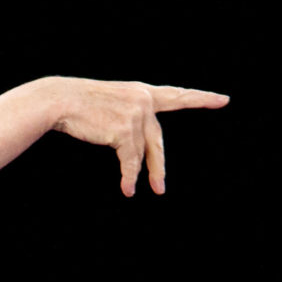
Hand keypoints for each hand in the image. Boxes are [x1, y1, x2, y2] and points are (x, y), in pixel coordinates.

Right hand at [48, 78, 229, 195]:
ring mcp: (136, 114)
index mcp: (140, 91)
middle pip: (156, 140)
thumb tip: (136, 152)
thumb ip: (128, 117)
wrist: (59, 100)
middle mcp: (143, 100)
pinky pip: (130, 160)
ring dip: (142, 174)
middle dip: (158, 165)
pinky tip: (127, 188)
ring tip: (142, 190)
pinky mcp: (125, 130)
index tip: (222, 99)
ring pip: (142, 152)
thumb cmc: (76, 104)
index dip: (199, 98)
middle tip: (160, 187)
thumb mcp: (109, 103)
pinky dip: (129, 176)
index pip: (175, 95)